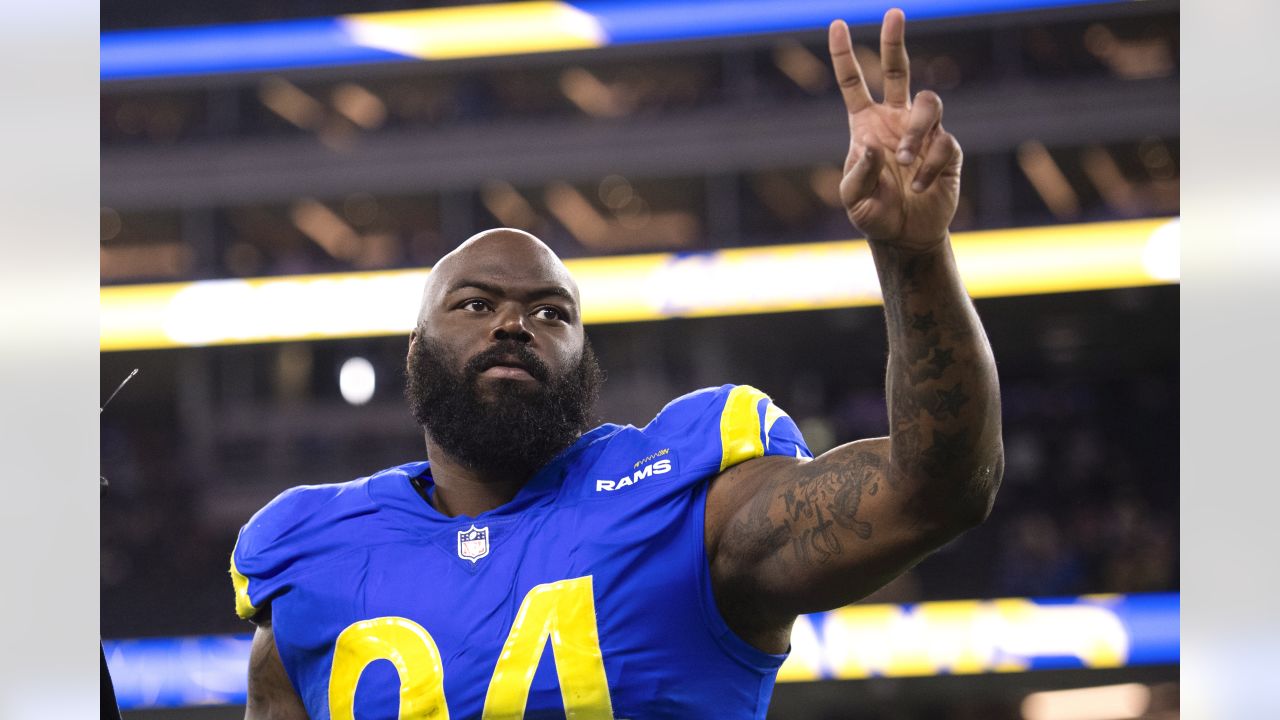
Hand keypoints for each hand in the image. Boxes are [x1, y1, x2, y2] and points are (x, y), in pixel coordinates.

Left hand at [829, 9, 961, 252]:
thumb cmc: (873, 213)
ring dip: (916, 130)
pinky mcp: (948, 149)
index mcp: (866, 125)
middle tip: (894, 14)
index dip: (844, 54)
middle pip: (897, 71)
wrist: (905, 236)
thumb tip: (872, 146)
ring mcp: (923, 132)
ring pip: (928, 102)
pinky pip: (943, 143)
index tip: (838, 24)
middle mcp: (895, 120)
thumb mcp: (852, 199)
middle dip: (894, 42)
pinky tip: (919, 187)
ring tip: (903, 160)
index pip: (853, 83)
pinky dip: (929, 166)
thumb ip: (856, 174)